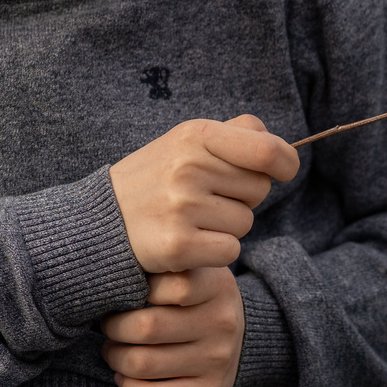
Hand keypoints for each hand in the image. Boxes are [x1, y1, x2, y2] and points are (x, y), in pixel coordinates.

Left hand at [100, 266, 243, 386]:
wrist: (237, 336)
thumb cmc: (194, 298)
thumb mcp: (188, 270)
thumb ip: (158, 267)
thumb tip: (111, 277)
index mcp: (216, 285)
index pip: (172, 285)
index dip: (138, 288)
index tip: (127, 292)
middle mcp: (223, 322)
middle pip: (147, 327)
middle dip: (114, 328)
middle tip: (108, 325)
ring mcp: (219, 359)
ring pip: (143, 364)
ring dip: (115, 358)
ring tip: (113, 349)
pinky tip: (125, 376)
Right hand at [110, 115, 298, 272]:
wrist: (100, 222)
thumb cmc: (155, 180)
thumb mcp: (185, 143)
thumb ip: (234, 135)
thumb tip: (280, 148)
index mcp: (194, 137)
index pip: (267, 149)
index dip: (286, 162)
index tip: (284, 170)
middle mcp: (188, 169)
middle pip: (259, 189)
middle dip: (243, 196)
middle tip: (207, 197)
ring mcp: (182, 208)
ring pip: (245, 222)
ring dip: (227, 226)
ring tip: (192, 219)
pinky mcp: (179, 246)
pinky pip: (230, 250)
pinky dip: (216, 251)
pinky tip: (189, 242)